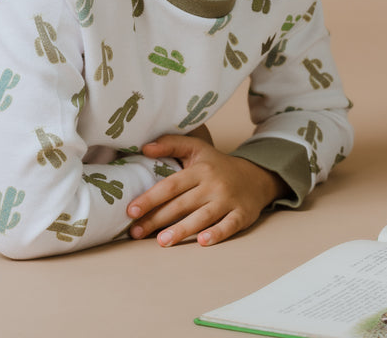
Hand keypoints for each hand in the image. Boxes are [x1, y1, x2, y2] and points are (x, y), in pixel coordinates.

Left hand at [126, 134, 287, 246]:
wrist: (255, 176)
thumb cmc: (217, 165)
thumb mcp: (196, 149)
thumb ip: (171, 145)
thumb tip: (144, 147)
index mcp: (200, 170)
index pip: (170, 185)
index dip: (150, 198)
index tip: (131, 210)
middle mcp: (213, 185)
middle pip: (182, 204)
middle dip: (157, 219)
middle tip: (136, 232)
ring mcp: (228, 200)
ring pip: (203, 216)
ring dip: (182, 230)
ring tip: (162, 241)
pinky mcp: (242, 214)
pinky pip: (229, 225)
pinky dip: (217, 233)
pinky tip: (203, 241)